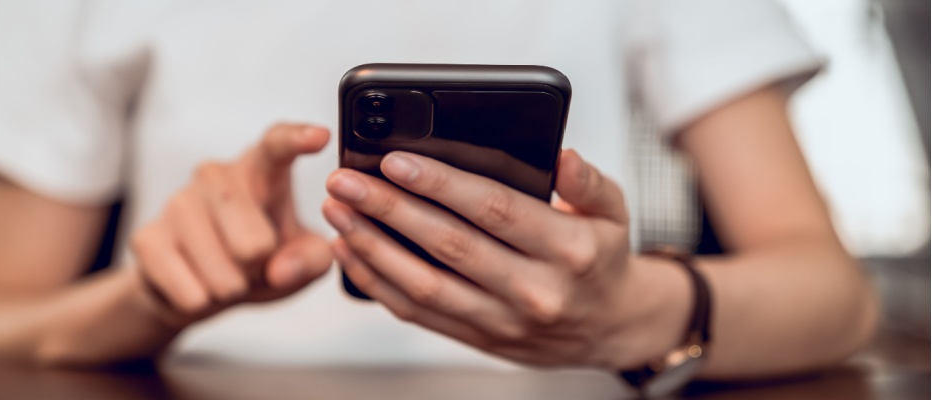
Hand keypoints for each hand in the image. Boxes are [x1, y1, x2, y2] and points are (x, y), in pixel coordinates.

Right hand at [131, 123, 332, 323]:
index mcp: (261, 169)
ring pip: (224, 274)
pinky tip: (195, 284)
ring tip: (224, 272)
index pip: (277, 145)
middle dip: (259, 270)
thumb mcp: (302, 260)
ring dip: (231, 288)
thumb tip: (281, 269)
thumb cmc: (260, 261)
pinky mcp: (148, 237)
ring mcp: (178, 201)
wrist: (198, 287)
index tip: (320, 136)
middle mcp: (216, 175)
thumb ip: (311, 260)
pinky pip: (191, 292)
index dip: (296, 140)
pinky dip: (202, 301)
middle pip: (255, 244)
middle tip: (251, 262)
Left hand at [323, 149, 691, 369]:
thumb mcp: (613, 211)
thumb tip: (561, 157)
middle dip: (389, 209)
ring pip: (424, 285)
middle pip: (448, 245)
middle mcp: (533, 290)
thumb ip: (588, 182)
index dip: (440, 184)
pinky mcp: (479, 338)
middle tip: (346, 181)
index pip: (494, 210)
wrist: (609, 327)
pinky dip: (378, 284)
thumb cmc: (601, 258)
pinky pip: (418, 313)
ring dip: (372, 247)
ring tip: (338, 212)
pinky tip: (351, 252)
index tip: (395, 160)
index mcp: (567, 249)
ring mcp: (503, 320)